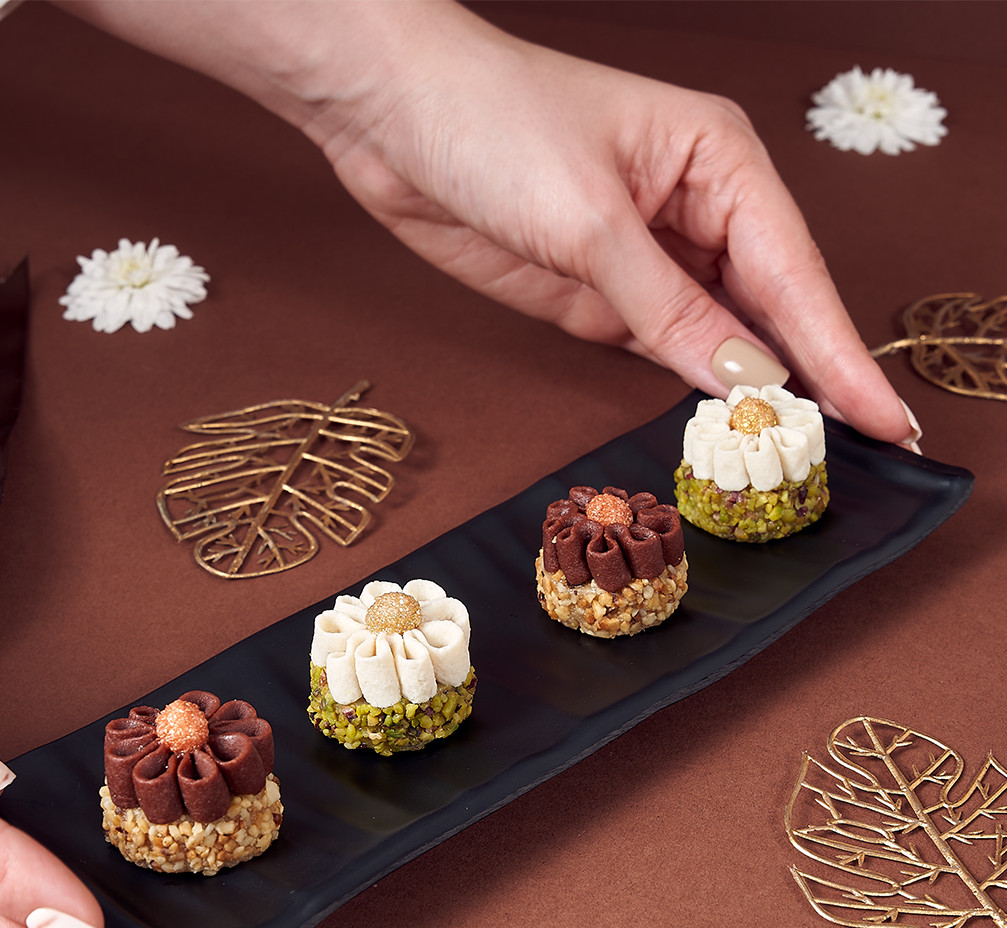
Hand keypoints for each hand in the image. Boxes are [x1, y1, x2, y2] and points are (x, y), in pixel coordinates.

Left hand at [304, 10, 917, 444]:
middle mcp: (694, 211)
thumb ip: (670, 305)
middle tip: (857, 456)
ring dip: (745, 394)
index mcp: (719, 162)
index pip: (796, 273)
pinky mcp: (595, 296)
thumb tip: (746, 376)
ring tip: (791, 459)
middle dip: (807, 381)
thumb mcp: (591, 219)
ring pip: (714, 339)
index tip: (885, 420)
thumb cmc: (495, 121)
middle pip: (768, 311)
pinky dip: (682, 388)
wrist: (391, 119)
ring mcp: (644, 261)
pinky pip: (656, 350)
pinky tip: (712, 426)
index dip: (841, 356)